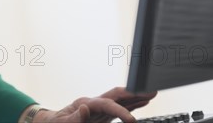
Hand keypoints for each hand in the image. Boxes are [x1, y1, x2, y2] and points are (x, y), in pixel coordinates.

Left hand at [31, 87, 156, 122]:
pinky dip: (131, 105)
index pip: (107, 104)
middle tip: (150, 92)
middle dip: (133, 93)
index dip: (120, 111)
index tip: (132, 120)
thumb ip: (73, 117)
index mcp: (85, 103)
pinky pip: (119, 108)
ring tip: (152, 94)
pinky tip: (142, 103)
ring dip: (136, 97)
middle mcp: (94, 103)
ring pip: (120, 99)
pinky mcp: (102, 115)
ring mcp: (99, 108)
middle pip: (116, 95)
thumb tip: (84, 107)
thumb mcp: (60, 122)